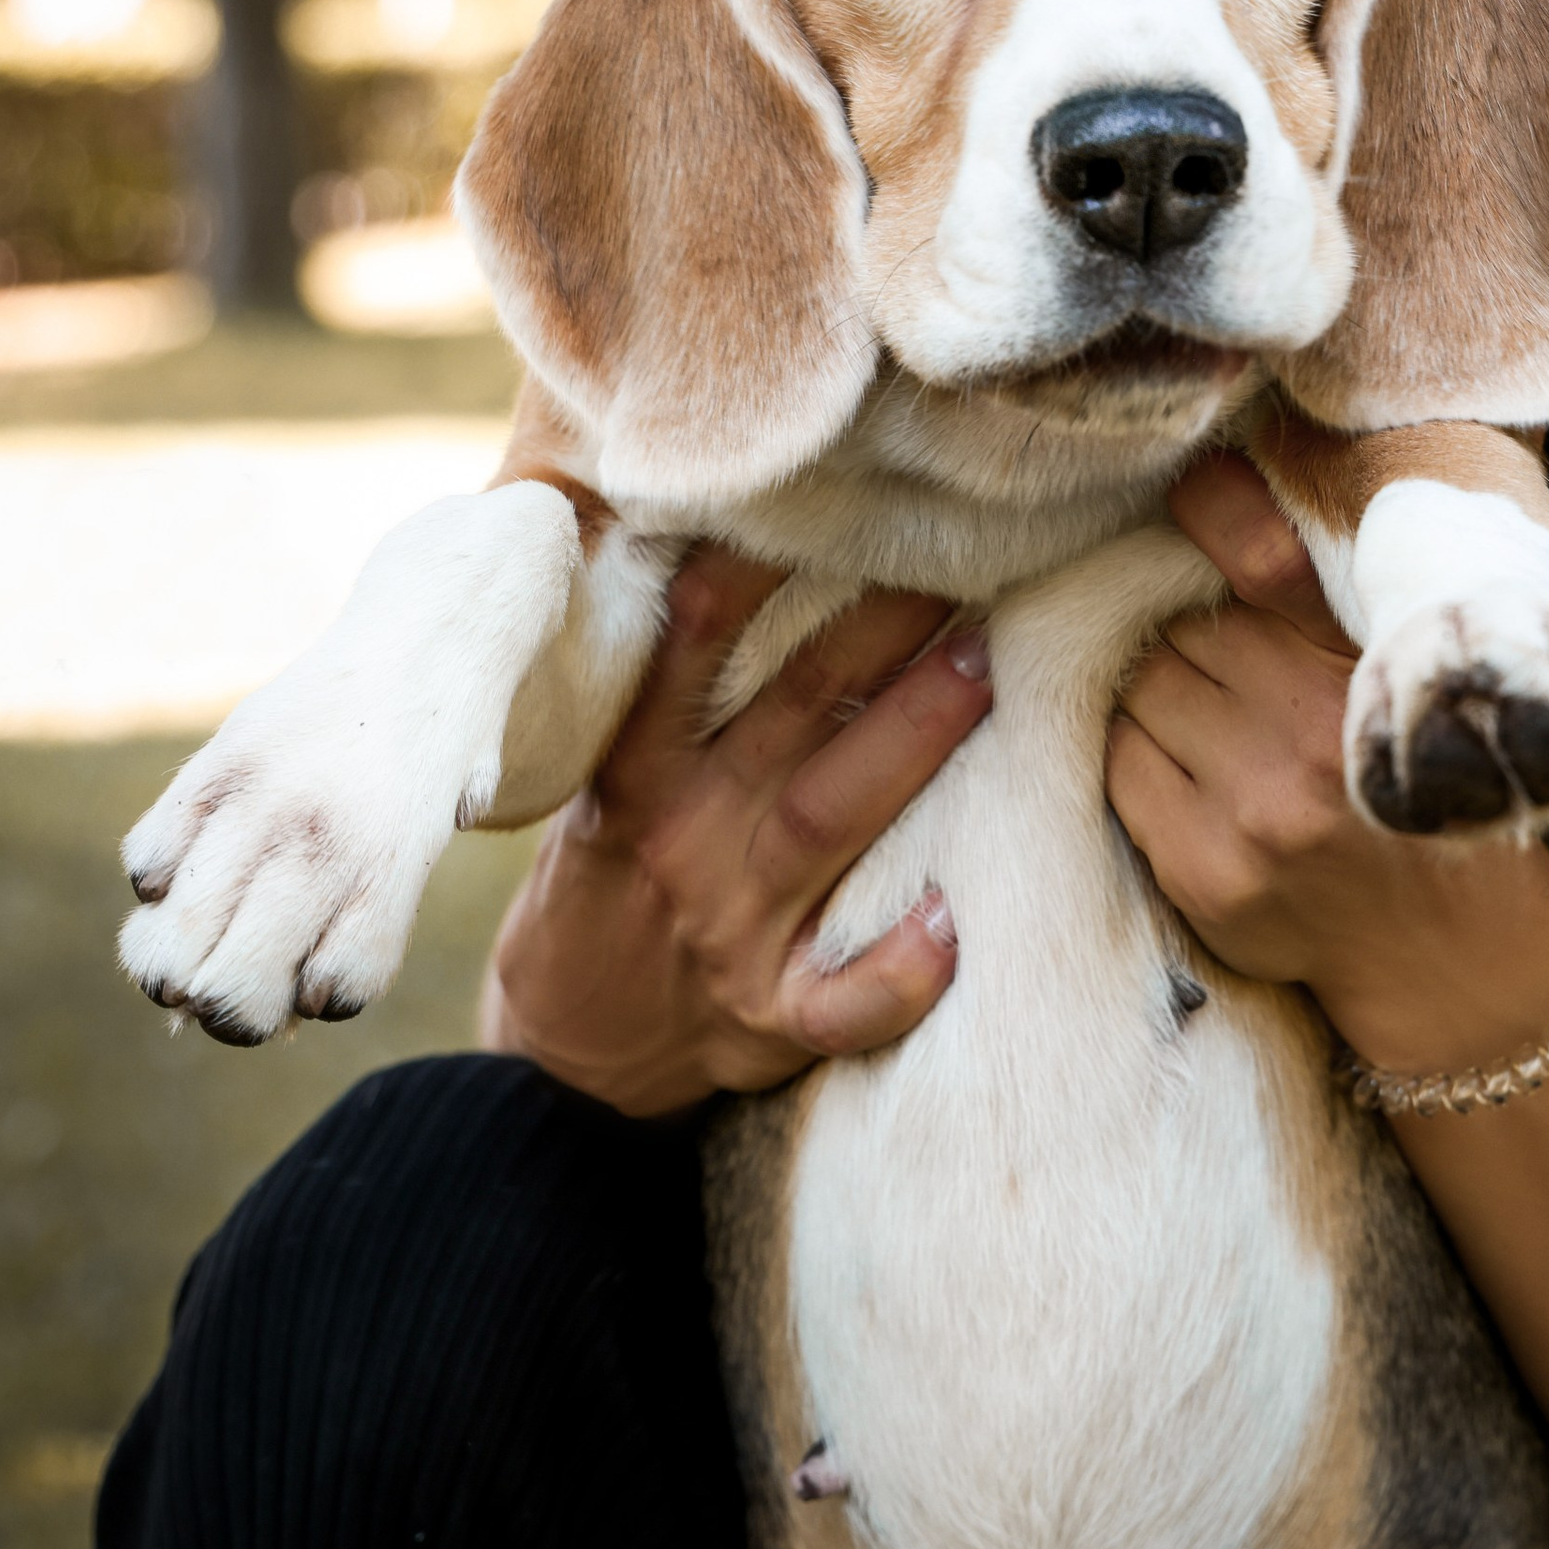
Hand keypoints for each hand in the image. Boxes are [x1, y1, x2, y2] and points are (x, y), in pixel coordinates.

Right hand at [482, 547, 991, 1115]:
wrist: (565, 1046)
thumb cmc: (610, 876)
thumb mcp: (606, 777)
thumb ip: (663, 690)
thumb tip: (731, 546)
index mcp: (637, 773)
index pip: (685, 649)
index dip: (746, 572)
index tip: (810, 502)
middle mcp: (686, 839)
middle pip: (792, 716)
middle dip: (875, 632)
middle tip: (956, 562)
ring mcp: (731, 929)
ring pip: (828, 823)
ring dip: (908, 742)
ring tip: (983, 667)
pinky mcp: (769, 1015)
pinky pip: (840, 1001)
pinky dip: (897, 972)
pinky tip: (953, 924)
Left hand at [1109, 455, 1548, 1076]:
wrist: (1457, 960)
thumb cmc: (1430, 795)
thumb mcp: (1412, 684)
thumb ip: (1329, 599)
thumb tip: (1217, 488)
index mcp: (1374, 678)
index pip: (1264, 559)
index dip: (1213, 513)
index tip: (1188, 495)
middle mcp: (1313, 741)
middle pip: (1183, 631)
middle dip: (1186, 632)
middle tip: (1211, 651)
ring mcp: (1252, 814)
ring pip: (1142, 694)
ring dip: (1154, 690)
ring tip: (1195, 707)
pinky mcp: (1206, 875)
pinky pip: (1121, 770)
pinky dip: (1136, 752)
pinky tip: (1177, 759)